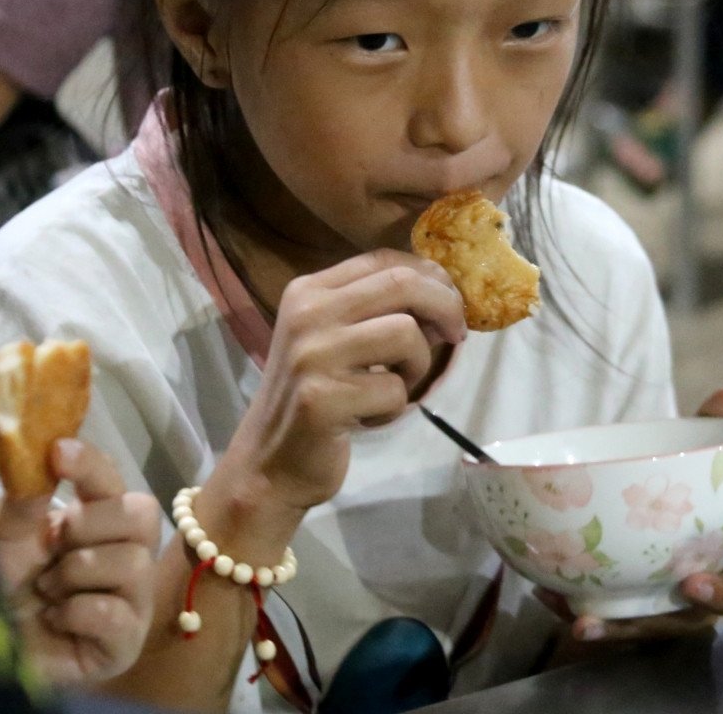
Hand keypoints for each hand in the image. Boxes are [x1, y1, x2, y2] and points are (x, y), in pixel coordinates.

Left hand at [0, 440, 161, 685]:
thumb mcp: (1, 539)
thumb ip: (25, 498)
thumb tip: (40, 447)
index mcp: (95, 523)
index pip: (111, 479)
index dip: (91, 463)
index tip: (58, 452)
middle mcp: (124, 554)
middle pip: (142, 513)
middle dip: (90, 526)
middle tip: (53, 549)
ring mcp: (131, 599)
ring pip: (132, 563)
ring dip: (75, 575)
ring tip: (47, 594)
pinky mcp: (126, 642)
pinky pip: (116, 612)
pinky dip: (77, 613)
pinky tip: (56, 621)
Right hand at [218, 250, 466, 515]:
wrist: (267, 464)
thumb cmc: (314, 397)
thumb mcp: (338, 341)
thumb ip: (379, 311)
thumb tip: (446, 295)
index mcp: (308, 291)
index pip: (384, 259)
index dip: (430, 275)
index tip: (450, 301)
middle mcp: (306, 314)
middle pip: (402, 284)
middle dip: (445, 306)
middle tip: (456, 335)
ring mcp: (310, 355)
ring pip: (405, 333)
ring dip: (418, 365)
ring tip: (395, 386)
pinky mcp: (321, 399)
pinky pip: (394, 389)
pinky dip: (394, 407)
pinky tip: (368, 418)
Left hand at [536, 386, 722, 647]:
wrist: (638, 527)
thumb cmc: (680, 494)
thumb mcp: (689, 454)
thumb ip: (711, 426)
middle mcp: (716, 579)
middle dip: (715, 595)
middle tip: (693, 584)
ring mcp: (680, 608)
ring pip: (671, 624)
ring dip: (642, 625)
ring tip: (599, 620)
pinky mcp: (645, 620)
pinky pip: (624, 627)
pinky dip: (601, 625)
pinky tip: (576, 620)